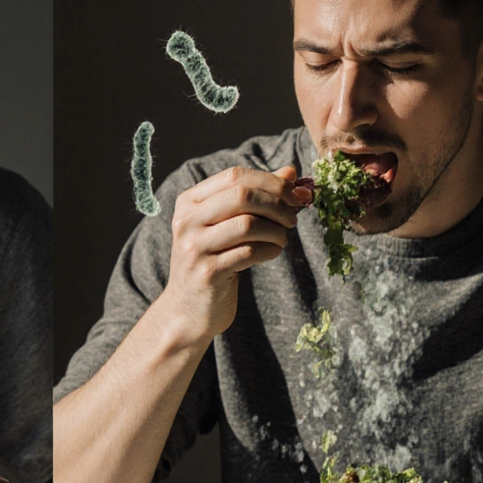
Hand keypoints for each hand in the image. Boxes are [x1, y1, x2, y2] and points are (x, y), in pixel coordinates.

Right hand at [161, 165, 311, 339]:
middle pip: (242, 196)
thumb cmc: (212, 261)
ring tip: (282, 238)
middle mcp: (186, 221)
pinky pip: (250, 252)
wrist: (187, 310)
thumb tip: (291, 172)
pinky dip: (270, 250)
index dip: (271, 181)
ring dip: (276, 230)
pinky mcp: (208, 273)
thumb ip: (255, 196)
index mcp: (189, 202)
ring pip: (248, 224)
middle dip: (277, 204)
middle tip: (292, 218)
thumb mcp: (226, 225)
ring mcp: (195, 247)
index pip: (234, 175)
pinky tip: (273, 252)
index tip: (296, 194)